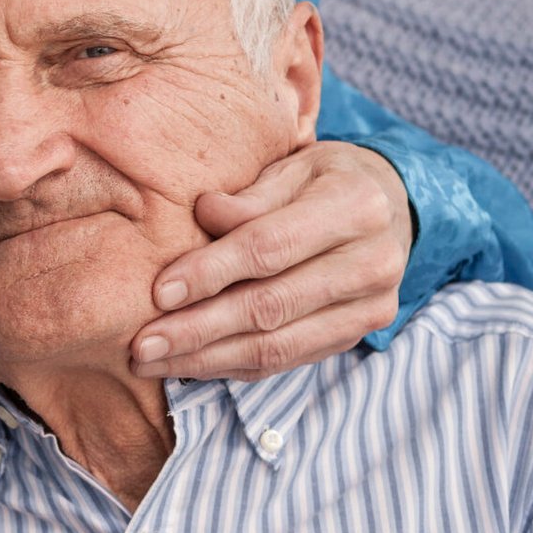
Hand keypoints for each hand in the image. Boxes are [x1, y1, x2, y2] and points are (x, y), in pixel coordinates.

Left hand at [129, 141, 411, 381]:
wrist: (391, 207)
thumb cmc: (325, 180)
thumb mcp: (292, 166)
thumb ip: (249, 196)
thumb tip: (203, 214)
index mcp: (356, 206)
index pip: (270, 246)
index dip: (212, 272)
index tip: (159, 292)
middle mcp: (373, 262)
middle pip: (271, 306)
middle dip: (198, 329)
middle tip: (141, 345)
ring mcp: (370, 307)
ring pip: (277, 346)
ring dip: (207, 359)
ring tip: (151, 362)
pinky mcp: (356, 335)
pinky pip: (286, 361)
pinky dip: (232, 366)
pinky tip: (188, 365)